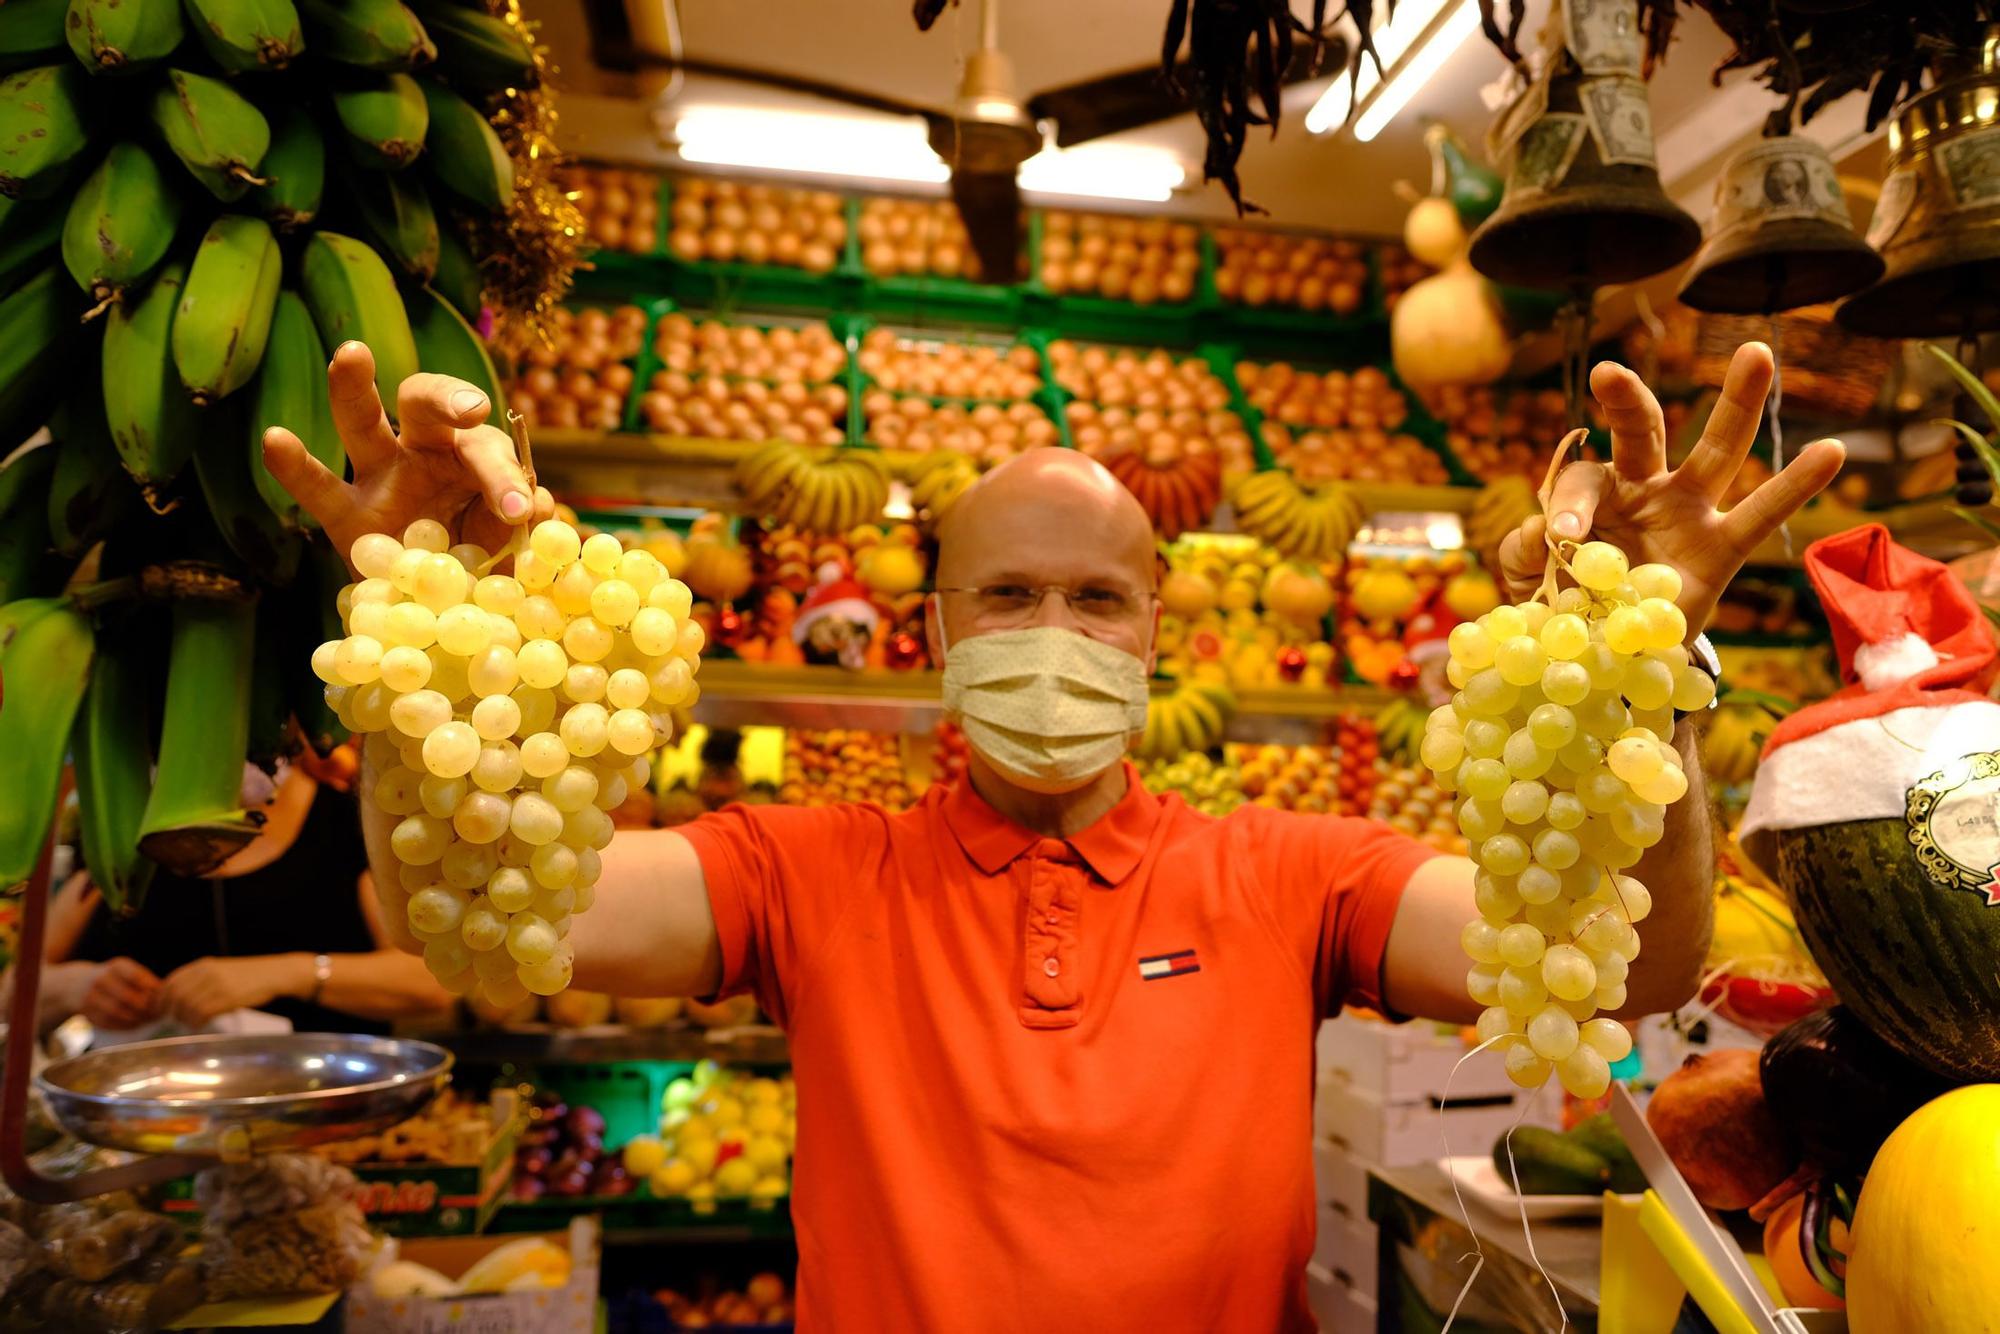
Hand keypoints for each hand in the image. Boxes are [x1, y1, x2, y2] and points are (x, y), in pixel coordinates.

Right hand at [77, 958, 162, 1030]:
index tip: (162, 998)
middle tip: (158, 1014)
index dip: (151, 989)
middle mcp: (101, 979)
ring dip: (136, 1019)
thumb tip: (166, 995)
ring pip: (117, 1012)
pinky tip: (136, 1025)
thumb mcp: (126, 971)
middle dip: (145, 1008)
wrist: (75, 983)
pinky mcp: (86, 1012)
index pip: (136, 977)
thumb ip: (144, 980)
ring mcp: (90, 996)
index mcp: (116, 966)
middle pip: (127, 997)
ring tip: (149, 1020)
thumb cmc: (113, 978)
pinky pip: (107, 1022)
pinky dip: (124, 1025)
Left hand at [158, 956, 305, 1029]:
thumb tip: (176, 1000)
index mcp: (203, 965)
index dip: (161, 999)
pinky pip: (203, 1013)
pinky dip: (198, 1022)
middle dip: (171, 1012)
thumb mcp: (220, 970)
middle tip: (174, 1021)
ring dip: (185, 1019)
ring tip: (191, 1023)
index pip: (171, 982)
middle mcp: (207, 972)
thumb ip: (199, 980)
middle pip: (176, 995)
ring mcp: (218, 984)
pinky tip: (202, 1024)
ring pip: (188, 1006)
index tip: (159, 1011)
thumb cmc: (247, 975)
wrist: (275, 974)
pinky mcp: (229, 997)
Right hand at [261, 341, 555, 571]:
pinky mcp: (345, 516)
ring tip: (351, 355)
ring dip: (355, 388)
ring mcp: (379, 478)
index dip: (504, 475)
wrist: (443, 606)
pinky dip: (294, 465)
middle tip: (468, 409)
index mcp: (474, 456)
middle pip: (428, 406)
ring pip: (363, 424)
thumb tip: (539, 503)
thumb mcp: (510, 544)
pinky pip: (317, 488)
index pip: (487, 449)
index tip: (518, 507)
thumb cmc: (485, 559)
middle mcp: (424, 454)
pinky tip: (275, 440)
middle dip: (446, 398)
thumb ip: (521, 521)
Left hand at [1498, 343, 1845, 634]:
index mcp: (1593, 494)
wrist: (1611, 652)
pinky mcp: (1721, 549)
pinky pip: (1762, 515)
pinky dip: (1796, 484)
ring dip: (1737, 403)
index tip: (1563, 540)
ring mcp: (1688, 513)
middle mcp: (1643, 489)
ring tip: (1757, 353)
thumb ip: (1524, 553)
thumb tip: (1542, 529)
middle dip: (1628, 401)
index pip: (1581, 480)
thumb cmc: (1569, 603)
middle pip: (1643, 432)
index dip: (1569, 506)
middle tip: (1608, 373)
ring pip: (1716, 451)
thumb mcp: (1530, 581)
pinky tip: (1832, 450)